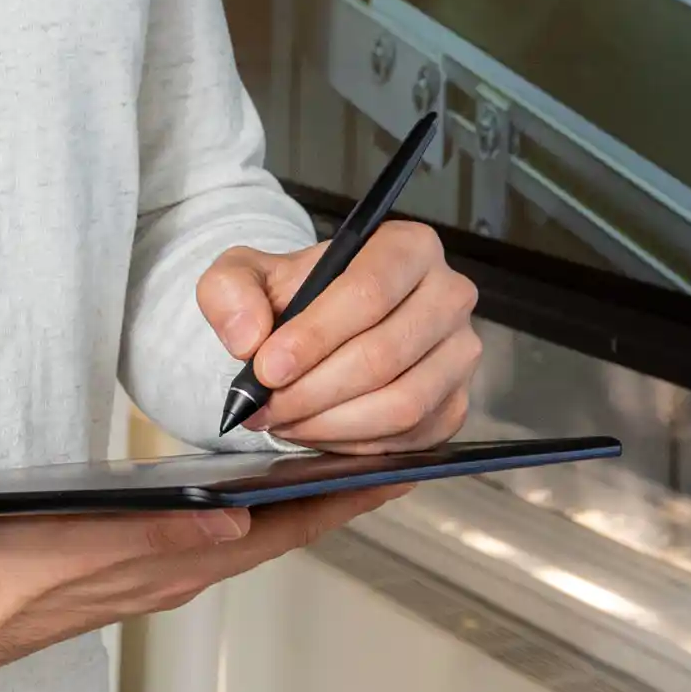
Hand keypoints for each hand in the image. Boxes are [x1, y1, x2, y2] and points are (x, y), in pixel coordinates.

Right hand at [0, 487, 405, 691]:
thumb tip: (237, 521)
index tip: (405, 469)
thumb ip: (157, 536)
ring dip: (294, 498)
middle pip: (278, 529)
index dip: (347, 498)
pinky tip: (243, 482)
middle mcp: (178, 573)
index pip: (285, 528)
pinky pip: (206, 533)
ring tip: (336, 459)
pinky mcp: (124, 564)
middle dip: (336, 493)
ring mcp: (153, 572)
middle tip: (391, 453)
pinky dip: (243, 504)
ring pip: (246, 532)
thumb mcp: (78, 545)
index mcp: (178, 567)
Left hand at [196, 220, 480, 451]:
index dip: (316, 335)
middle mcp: (449, 296)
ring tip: (285, 421)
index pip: (370, 291)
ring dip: (331, 423)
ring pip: (401, 403)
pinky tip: (316, 432)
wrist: (322, 330)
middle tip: (266, 407)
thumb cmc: (294, 298)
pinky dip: (354, 444)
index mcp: (409, 247)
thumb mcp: (247, 276)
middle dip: (314, 390)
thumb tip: (248, 337)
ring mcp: (460, 355)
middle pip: (384, 354)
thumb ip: (230, 290)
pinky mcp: (455, 405)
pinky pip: (409, 438)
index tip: (268, 368)